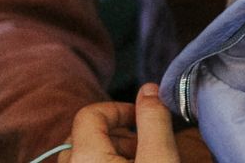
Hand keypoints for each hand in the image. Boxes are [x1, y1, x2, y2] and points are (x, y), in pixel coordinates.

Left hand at [63, 85, 184, 162]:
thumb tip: (149, 89)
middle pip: (84, 136)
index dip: (119, 109)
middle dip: (117, 135)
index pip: (89, 114)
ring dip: (112, 153)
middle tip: (146, 148)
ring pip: (84, 158)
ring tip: (142, 162)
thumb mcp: (161, 160)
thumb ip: (154, 121)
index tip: (142, 119)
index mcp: (84, 158)